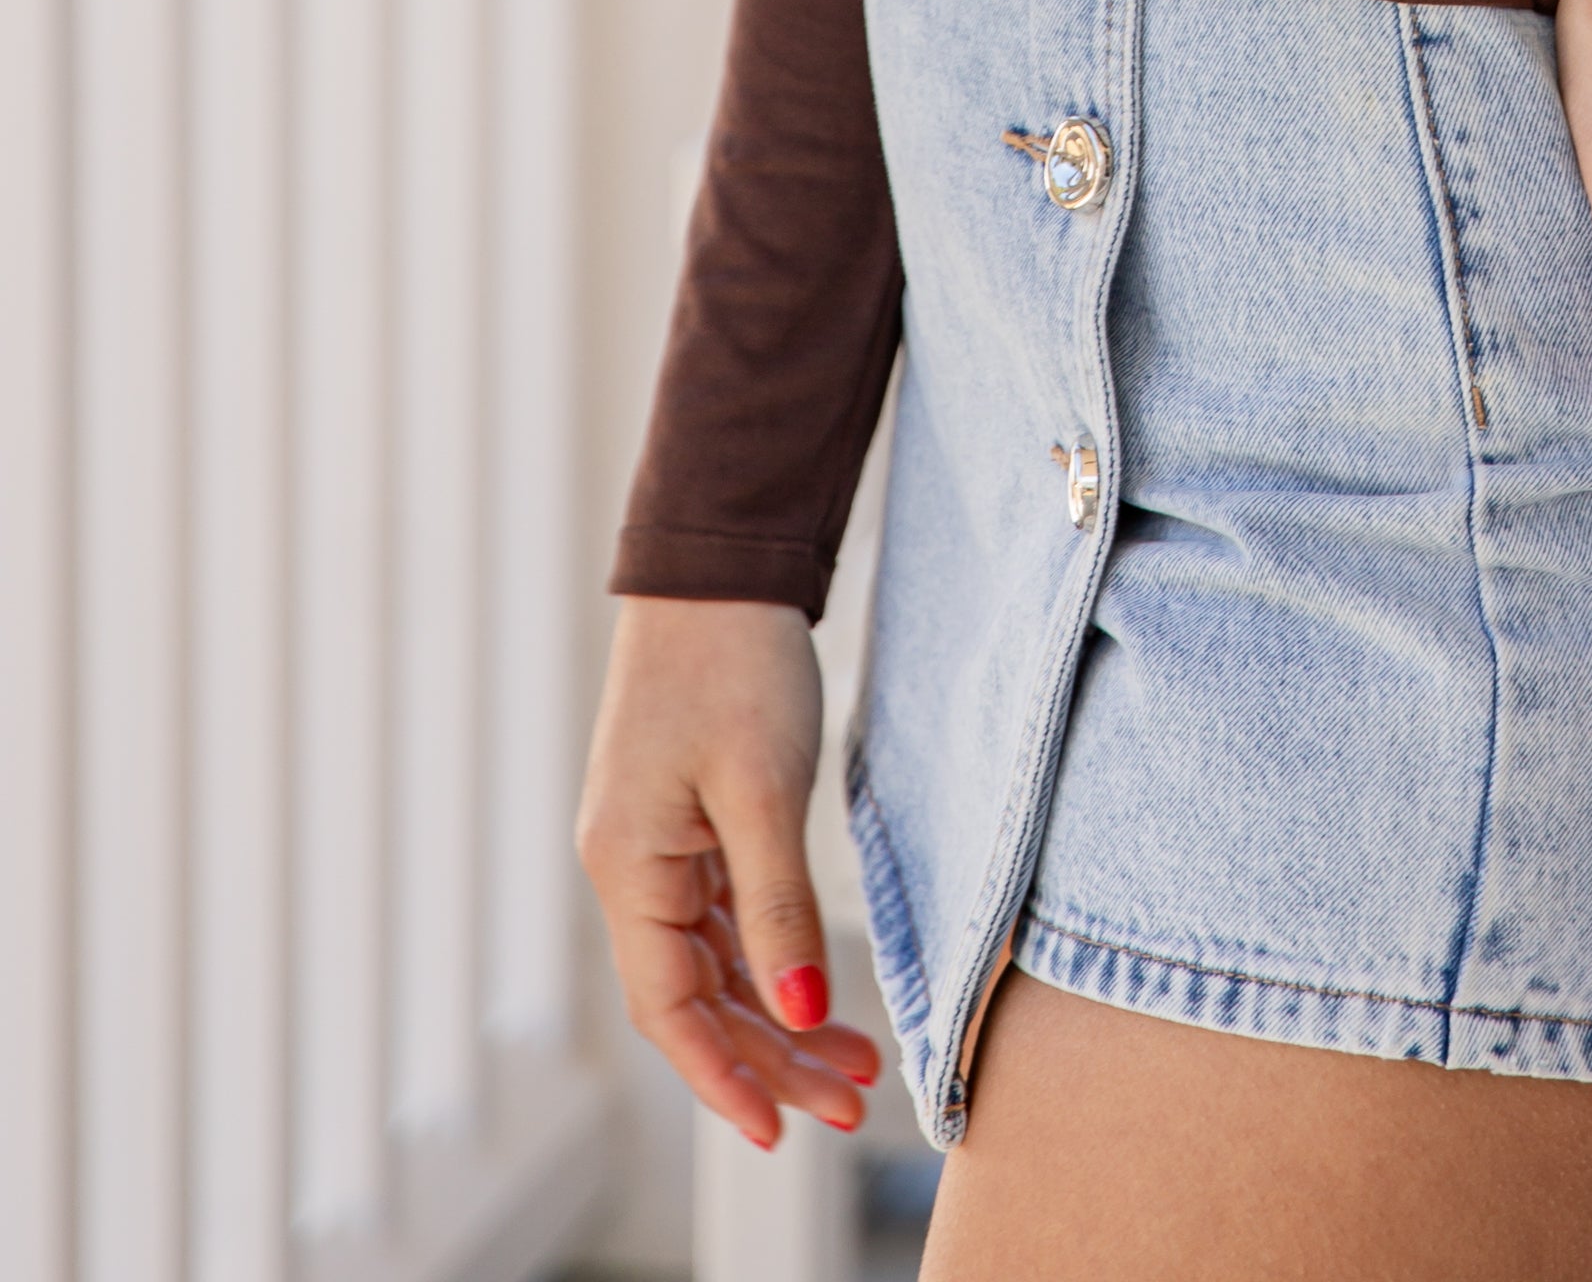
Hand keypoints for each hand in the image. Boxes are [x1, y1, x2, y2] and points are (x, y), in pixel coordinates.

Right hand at [576, 596, 884, 1148]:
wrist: (719, 565)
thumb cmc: (734, 663)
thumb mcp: (764, 790)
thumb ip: (779, 907)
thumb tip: (803, 1008)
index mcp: (629, 867)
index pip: (672, 1008)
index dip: (726, 1076)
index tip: (781, 1132)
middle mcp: (630, 866)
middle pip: (698, 995)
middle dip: (772, 1055)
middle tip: (853, 1100)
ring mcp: (656, 843)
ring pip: (715, 961)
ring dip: (779, 1012)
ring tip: (855, 1059)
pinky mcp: (685, 818)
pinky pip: (722, 916)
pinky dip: (769, 956)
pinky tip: (814, 987)